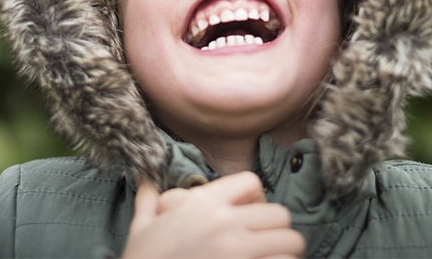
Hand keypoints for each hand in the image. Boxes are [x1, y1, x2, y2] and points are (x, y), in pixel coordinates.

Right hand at [122, 171, 304, 258]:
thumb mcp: (141, 229)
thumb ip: (148, 202)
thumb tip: (145, 181)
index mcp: (202, 204)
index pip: (251, 182)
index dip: (256, 198)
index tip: (250, 215)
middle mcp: (225, 224)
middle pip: (279, 214)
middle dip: (277, 230)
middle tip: (266, 244)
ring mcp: (239, 253)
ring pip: (291, 243)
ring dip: (285, 253)